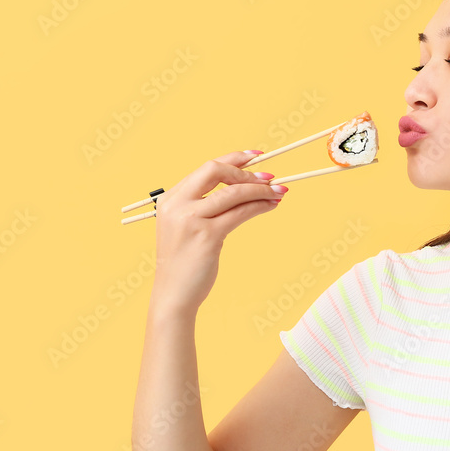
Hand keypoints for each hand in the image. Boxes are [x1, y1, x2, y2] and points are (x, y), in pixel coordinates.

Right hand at [150, 150, 287, 313]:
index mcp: (170, 199)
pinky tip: (271, 206)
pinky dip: (259, 206)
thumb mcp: (186, 227)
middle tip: (269, 176)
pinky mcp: (207, 235)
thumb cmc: (184, 262)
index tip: (255, 156)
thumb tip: (241, 186)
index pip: (204, 168)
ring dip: (260, 189)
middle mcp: (177, 204)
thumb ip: (202, 205)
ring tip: (279, 192)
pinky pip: (240, 212)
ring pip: (232, 192)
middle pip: (214, 170)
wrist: (173, 294)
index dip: (232, 158)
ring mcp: (190, 219)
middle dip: (245, 170)